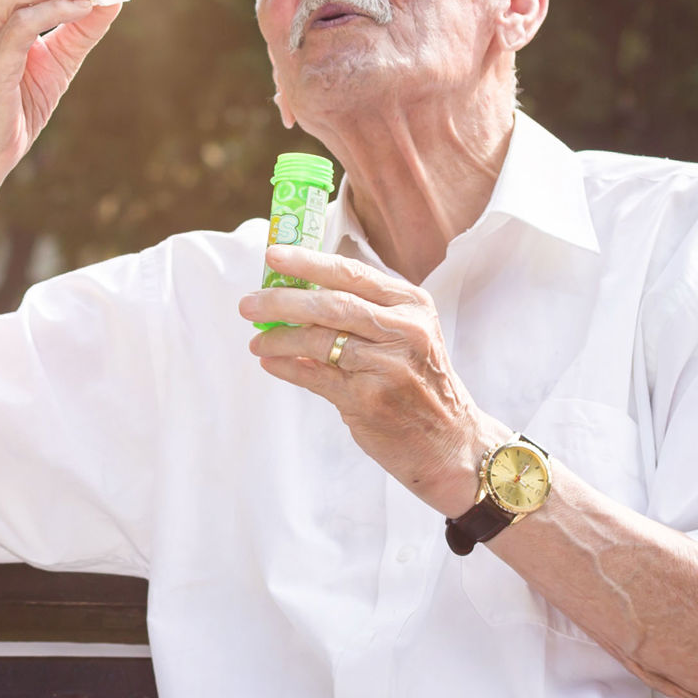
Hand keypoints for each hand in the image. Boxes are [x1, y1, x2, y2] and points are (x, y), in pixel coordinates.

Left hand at [240, 244, 505, 516]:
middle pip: (331, 304)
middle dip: (282, 301)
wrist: (450, 441)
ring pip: (319, 340)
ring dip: (280, 338)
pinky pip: (315, 376)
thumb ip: (366, 310)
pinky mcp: (369, 399)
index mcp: (412, 305)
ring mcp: (387, 366)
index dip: (308, 262)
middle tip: (248, 303)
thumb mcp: (409, 334)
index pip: (351, 273)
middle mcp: (404, 330)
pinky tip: (270, 362)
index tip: (273, 256)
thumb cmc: (421, 382)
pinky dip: (287, 367)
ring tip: (257, 340)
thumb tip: (300, 291)